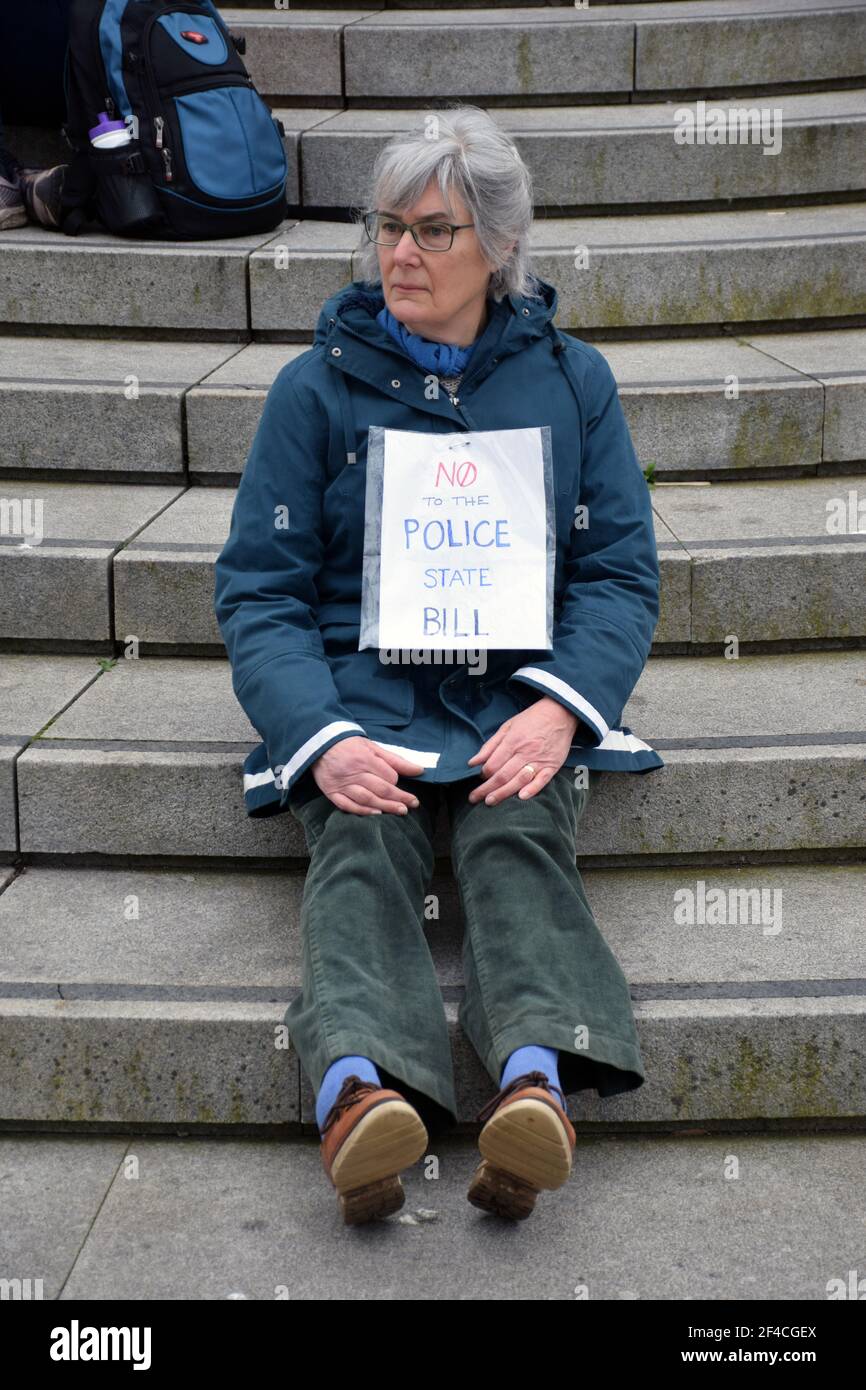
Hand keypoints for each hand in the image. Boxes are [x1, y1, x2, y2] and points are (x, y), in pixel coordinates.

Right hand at [311, 736, 425, 814]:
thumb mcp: (372, 747)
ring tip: (400, 811)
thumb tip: (419, 770)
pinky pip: (347, 805)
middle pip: (381, 789)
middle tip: (412, 805)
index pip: (388, 775)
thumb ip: (395, 760)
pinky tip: (376, 814)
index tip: (400, 784)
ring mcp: (342, 784)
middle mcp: (354, 772)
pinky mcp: (331, 792)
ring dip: (385, 807)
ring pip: (366, 799)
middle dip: (399, 798)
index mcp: (365, 758)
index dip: (396, 781)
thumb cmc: (349, 745)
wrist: (319, 744)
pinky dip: (362, 811)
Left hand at [466, 696, 578, 804]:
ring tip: (490, 802)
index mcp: (513, 741)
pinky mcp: (552, 766)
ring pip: (519, 780)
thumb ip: (490, 745)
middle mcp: (525, 752)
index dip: (483, 773)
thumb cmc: (531, 720)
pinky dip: (532, 790)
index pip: (493, 763)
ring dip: (503, 793)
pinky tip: (521, 797)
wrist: (560, 714)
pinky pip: (542, 781)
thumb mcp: (507, 726)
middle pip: (502, 775)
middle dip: (486, 789)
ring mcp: (540, 760)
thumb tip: (472, 762)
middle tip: (474, 798)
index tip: (479, 778)